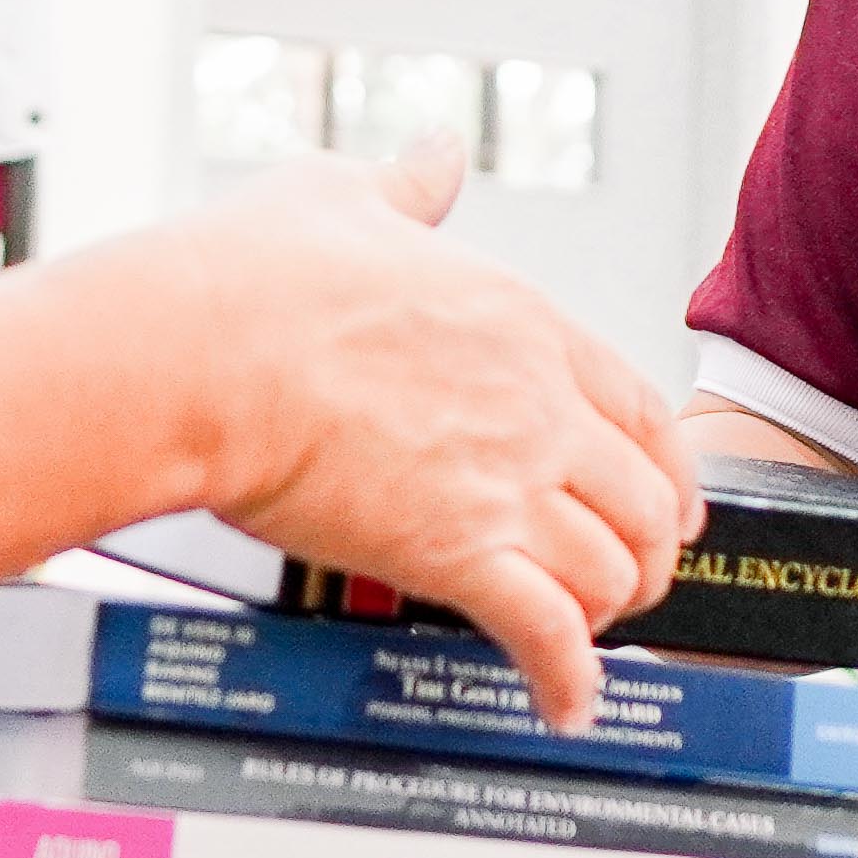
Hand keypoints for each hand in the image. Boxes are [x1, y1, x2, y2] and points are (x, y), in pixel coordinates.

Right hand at [116, 136, 696, 729]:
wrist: (192, 355)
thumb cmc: (246, 282)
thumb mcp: (340, 195)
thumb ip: (407, 185)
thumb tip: (436, 154)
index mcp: (521, 321)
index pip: (639, 407)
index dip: (664, 467)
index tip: (662, 499)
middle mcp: (535, 403)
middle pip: (646, 499)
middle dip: (646, 550)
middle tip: (626, 579)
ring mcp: (504, 482)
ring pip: (611, 569)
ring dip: (607, 612)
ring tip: (587, 637)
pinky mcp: (456, 554)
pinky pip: (549, 635)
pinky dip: (569, 680)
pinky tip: (564, 703)